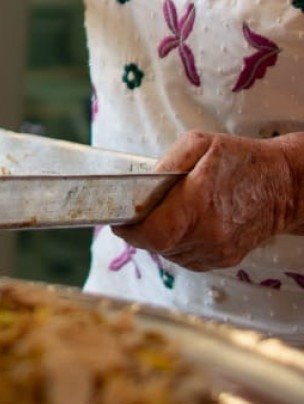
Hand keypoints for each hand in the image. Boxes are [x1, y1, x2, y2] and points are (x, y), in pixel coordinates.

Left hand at [115, 131, 303, 269]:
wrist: (284, 185)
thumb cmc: (241, 160)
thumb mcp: (199, 144)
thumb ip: (166, 163)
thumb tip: (142, 187)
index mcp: (199, 202)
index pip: (153, 232)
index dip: (130, 231)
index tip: (119, 223)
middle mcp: (209, 232)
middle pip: (158, 246)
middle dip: (141, 234)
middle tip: (136, 219)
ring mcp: (219, 250)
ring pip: (172, 255)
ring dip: (160, 241)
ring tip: (164, 218)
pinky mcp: (226, 259)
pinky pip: (189, 259)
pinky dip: (179, 246)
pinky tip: (184, 227)